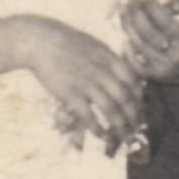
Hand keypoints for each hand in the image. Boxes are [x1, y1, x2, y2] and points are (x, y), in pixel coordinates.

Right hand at [0, 16, 145, 150]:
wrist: (39, 42)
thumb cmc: (67, 43)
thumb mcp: (94, 46)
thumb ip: (110, 61)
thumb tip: (124, 74)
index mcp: (109, 59)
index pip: (134, 82)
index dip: (139, 98)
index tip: (139, 109)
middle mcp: (101, 71)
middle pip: (126, 99)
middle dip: (133, 117)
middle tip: (134, 128)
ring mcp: (86, 83)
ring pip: (111, 110)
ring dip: (119, 126)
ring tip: (121, 136)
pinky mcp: (70, 94)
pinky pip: (89, 116)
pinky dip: (98, 128)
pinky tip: (101, 135)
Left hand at [122, 0, 178, 87]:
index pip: (164, 20)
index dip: (151, 6)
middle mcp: (176, 56)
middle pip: (148, 32)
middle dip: (136, 13)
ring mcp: (165, 68)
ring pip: (140, 46)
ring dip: (128, 26)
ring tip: (124, 10)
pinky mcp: (158, 76)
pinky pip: (137, 65)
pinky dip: (129, 51)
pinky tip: (125, 37)